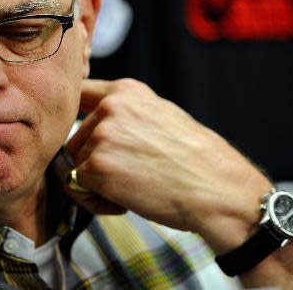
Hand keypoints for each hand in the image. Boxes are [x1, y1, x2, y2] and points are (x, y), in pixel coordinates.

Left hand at [66, 78, 272, 253]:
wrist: (218, 189)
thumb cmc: (196, 160)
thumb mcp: (159, 116)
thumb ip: (125, 115)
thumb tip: (94, 128)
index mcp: (126, 91)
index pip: (79, 94)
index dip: (74, 117)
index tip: (76, 131)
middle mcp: (111, 107)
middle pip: (75, 138)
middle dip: (92, 161)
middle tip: (127, 175)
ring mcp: (102, 135)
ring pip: (75, 165)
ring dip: (95, 183)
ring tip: (133, 188)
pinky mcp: (97, 166)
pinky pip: (78, 188)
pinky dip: (97, 202)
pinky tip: (127, 202)